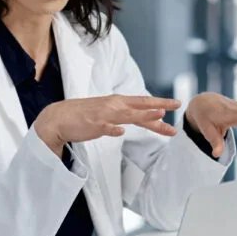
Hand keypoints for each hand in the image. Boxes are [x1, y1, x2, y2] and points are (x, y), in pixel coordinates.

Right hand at [33, 95, 180, 154]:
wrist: (59, 118)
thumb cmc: (85, 116)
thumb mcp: (109, 113)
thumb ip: (125, 117)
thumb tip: (141, 121)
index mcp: (118, 102)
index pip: (143, 102)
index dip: (160, 103)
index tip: (176, 105)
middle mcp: (114, 106)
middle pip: (140, 105)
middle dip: (160, 105)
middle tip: (177, 104)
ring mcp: (104, 115)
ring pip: (127, 115)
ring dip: (143, 114)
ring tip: (159, 115)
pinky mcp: (93, 125)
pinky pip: (105, 128)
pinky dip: (113, 130)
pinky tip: (121, 132)